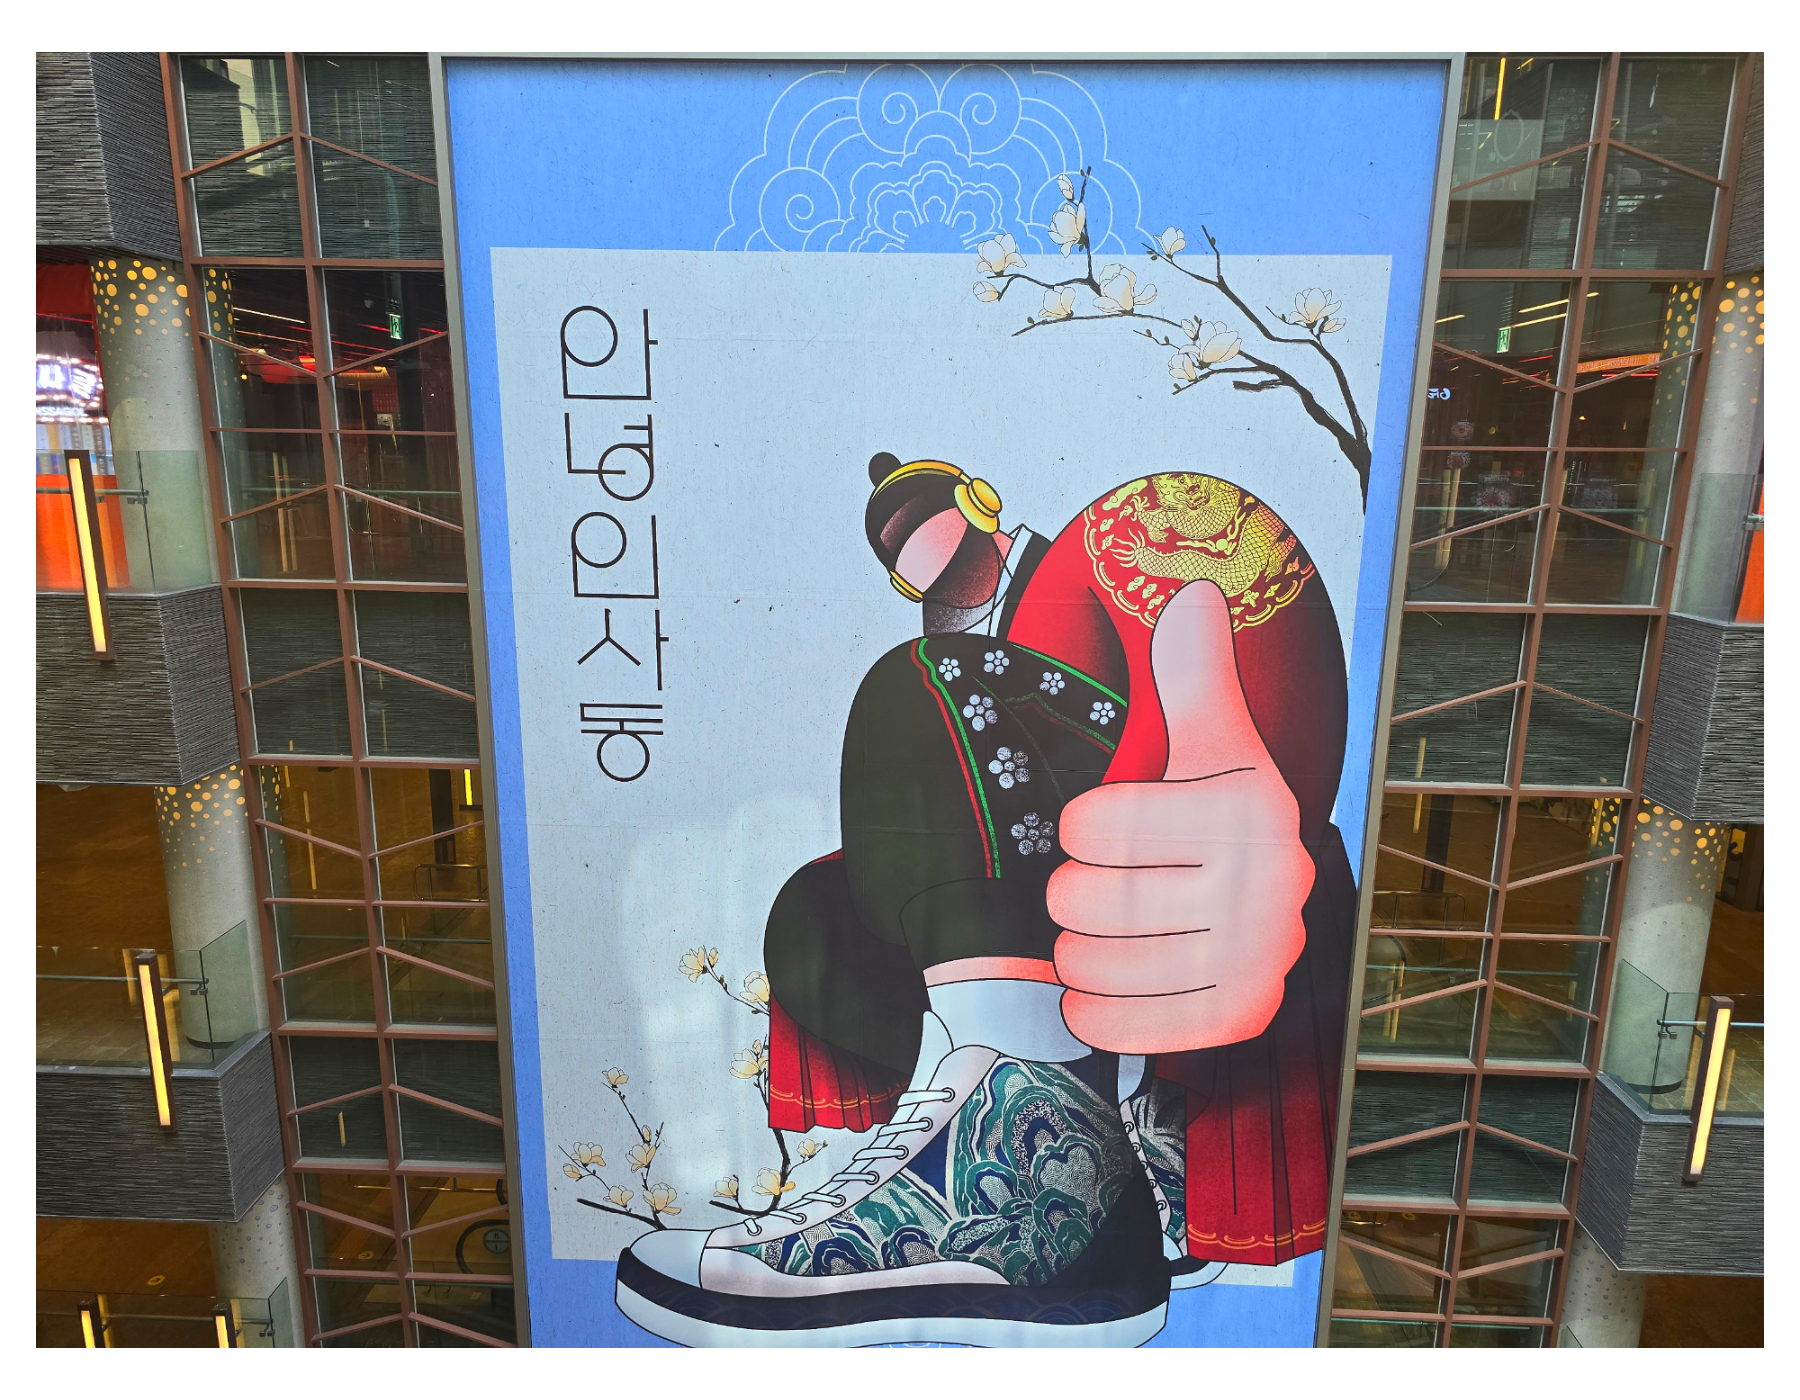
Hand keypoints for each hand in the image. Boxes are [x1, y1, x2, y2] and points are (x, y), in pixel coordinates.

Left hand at [1048, 579, 1314, 1053]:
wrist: (1267, 891)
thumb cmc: (1214, 805)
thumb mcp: (1209, 735)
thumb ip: (1194, 671)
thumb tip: (1194, 595)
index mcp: (1250, 808)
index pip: (1098, 826)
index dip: (1078, 827)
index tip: (1096, 828)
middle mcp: (1268, 886)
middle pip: (1089, 899)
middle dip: (1070, 894)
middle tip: (1088, 888)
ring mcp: (1258, 957)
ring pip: (1097, 964)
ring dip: (1076, 953)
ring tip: (1093, 933)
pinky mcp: (1242, 1015)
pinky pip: (1127, 1027)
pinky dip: (1094, 1011)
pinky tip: (1094, 988)